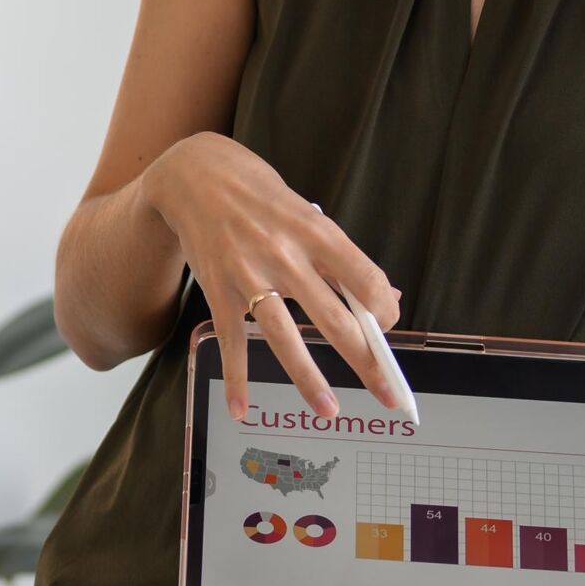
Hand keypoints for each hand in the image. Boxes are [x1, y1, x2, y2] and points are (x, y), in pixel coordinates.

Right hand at [138, 134, 402, 421]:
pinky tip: (241, 409)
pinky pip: (232, 342)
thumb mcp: (309, 216)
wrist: (195, 176)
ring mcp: (249, 275)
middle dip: (366, 361)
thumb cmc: (262, 198)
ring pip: (285, 337)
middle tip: (388, 394)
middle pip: (334, 318)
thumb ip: (343, 259)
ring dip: (310, 379)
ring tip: (330, 410)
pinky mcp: (218, 291)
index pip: (365, 280)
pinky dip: (236, 379)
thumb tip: (384, 297)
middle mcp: (286, 254)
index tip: (389, 331)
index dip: (384, 312)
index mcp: (318, 231)